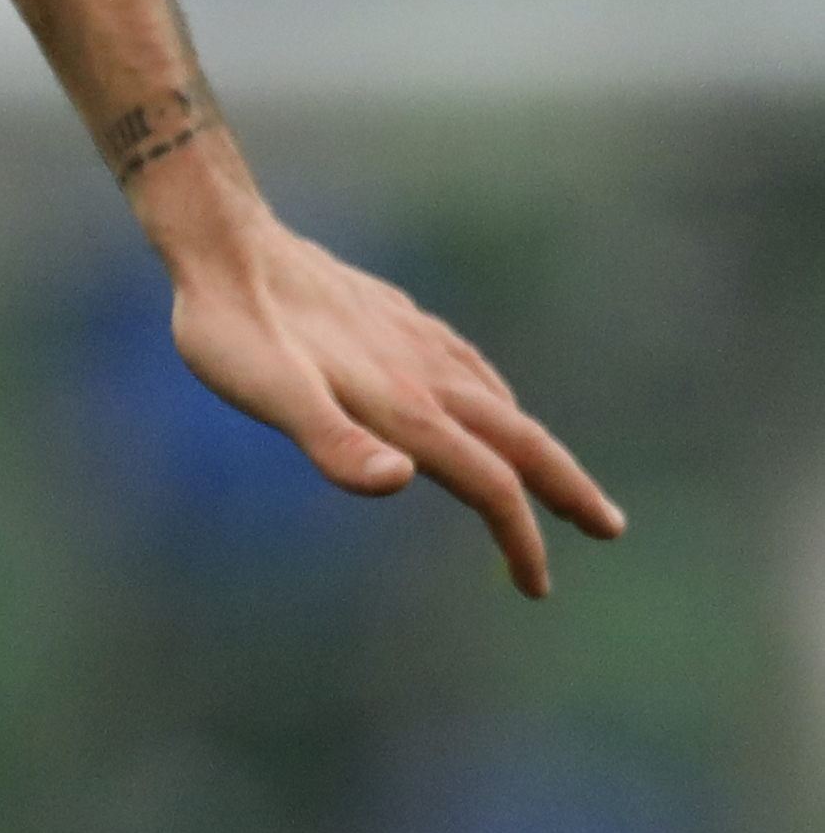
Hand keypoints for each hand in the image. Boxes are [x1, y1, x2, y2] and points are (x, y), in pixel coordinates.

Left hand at [162, 203, 622, 596]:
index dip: (518, 539)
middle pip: (521, 441)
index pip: (488, 485)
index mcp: (406, 407)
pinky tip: (485, 400)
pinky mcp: (397, 320)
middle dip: (566, 490)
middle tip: (608, 527)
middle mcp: (428, 374)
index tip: (536, 587)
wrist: (224, 245)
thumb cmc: (233, 331)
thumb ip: (333, 443)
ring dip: (535, 446)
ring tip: (552, 477)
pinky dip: (496, 399)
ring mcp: (417, 342)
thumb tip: (399, 480)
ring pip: (499, 402)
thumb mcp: (269, 395)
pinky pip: (469, 367)